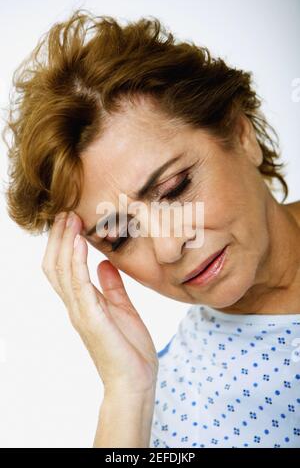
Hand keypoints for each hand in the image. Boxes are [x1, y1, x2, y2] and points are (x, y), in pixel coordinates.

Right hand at [41, 211, 158, 394]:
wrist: (135, 381)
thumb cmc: (129, 348)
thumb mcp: (122, 309)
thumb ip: (112, 287)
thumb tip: (105, 264)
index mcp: (83, 303)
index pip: (63, 267)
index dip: (64, 243)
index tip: (72, 219)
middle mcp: (76, 305)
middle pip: (55, 265)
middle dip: (59, 237)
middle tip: (66, 212)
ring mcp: (80, 312)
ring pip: (62, 271)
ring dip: (65, 243)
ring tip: (70, 219)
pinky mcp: (91, 319)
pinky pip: (79, 285)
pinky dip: (77, 261)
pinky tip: (81, 243)